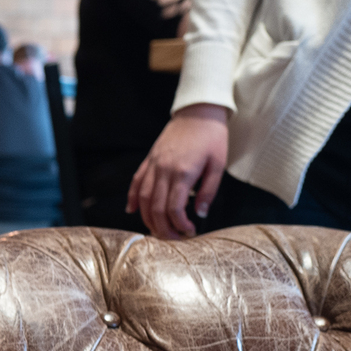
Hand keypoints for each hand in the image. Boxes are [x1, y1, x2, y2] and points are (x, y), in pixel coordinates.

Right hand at [127, 104, 228, 238]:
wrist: (198, 111)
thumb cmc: (212, 137)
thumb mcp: (218, 164)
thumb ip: (209, 190)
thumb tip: (201, 213)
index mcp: (183, 173)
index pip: (174, 208)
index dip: (180, 224)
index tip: (190, 231)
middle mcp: (163, 170)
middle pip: (155, 208)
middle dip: (162, 228)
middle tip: (173, 238)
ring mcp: (153, 165)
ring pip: (142, 198)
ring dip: (147, 218)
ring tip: (157, 230)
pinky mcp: (149, 160)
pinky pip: (136, 183)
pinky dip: (132, 199)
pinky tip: (132, 211)